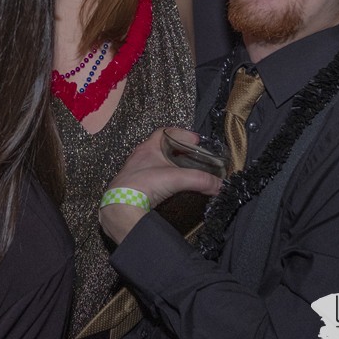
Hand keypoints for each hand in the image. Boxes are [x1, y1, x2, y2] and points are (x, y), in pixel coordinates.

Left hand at [100, 128, 222, 243]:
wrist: (121, 206)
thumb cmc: (142, 186)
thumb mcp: (175, 178)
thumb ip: (199, 180)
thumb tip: (218, 184)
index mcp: (147, 148)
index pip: (164, 132)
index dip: (181, 133)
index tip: (194, 140)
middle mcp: (139, 157)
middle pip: (160, 146)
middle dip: (177, 150)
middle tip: (191, 155)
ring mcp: (135, 171)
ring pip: (154, 162)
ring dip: (168, 164)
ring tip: (182, 170)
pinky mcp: (134, 185)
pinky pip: (149, 176)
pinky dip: (161, 177)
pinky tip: (168, 186)